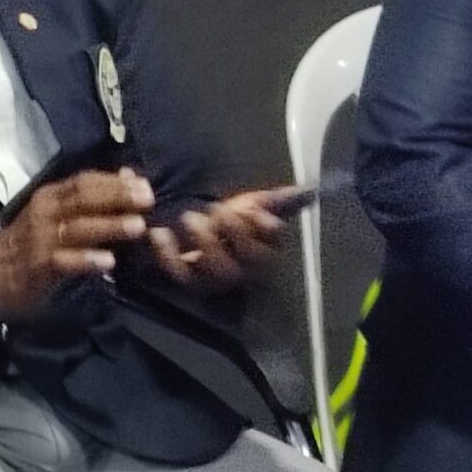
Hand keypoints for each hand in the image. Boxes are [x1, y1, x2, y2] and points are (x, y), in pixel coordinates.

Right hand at [0, 169, 154, 322]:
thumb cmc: (28, 242)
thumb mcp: (55, 214)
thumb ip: (91, 199)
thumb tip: (130, 177)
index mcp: (50, 196)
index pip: (83, 181)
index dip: (115, 182)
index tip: (145, 184)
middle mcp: (45, 212)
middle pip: (83, 199)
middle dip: (117, 197)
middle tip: (148, 199)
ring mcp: (41, 238)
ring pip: (77, 228)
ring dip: (108, 226)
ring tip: (137, 226)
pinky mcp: (38, 265)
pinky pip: (65, 261)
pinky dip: (85, 259)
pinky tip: (107, 261)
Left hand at [145, 185, 297, 289]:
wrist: (189, 232)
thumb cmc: (229, 221)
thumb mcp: (254, 204)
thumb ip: (280, 200)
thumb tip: (311, 190)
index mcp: (264, 249)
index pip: (273, 243)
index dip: (265, 228)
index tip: (252, 208)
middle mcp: (245, 269)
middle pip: (250, 259)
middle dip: (237, 232)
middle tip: (219, 209)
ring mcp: (217, 278)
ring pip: (220, 271)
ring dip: (207, 242)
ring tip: (191, 217)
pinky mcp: (189, 281)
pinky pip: (180, 275)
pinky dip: (168, 255)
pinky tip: (160, 233)